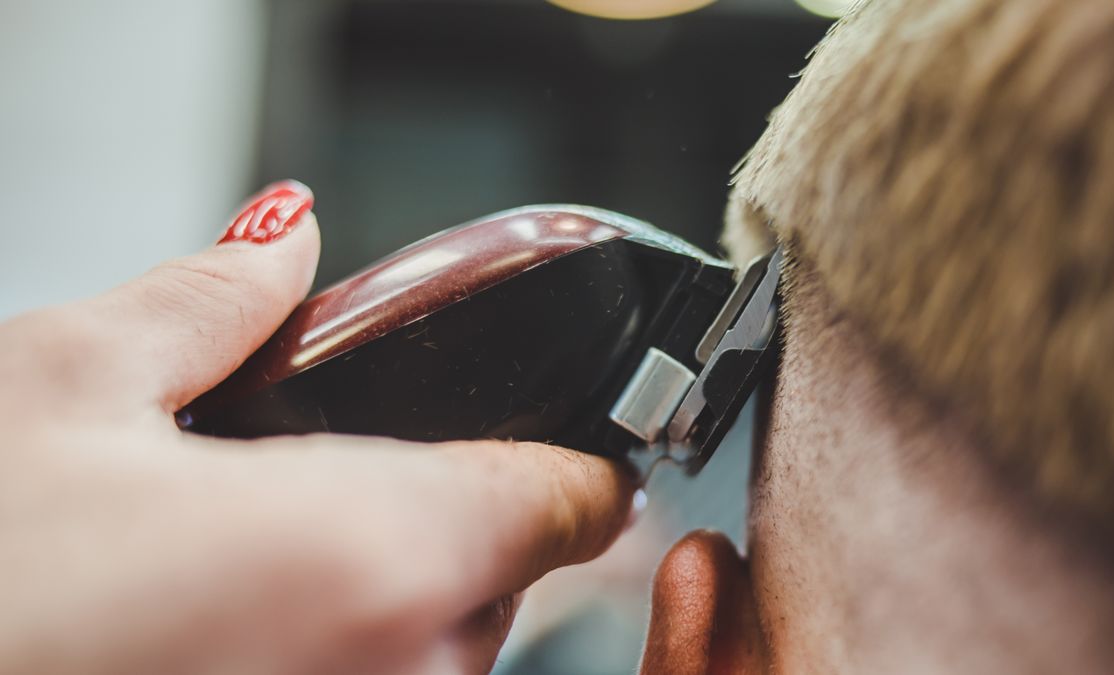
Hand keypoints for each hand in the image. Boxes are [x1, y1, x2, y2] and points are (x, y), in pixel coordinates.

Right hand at [0, 184, 632, 674]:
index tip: (541, 434)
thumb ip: (208, 303)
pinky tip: (215, 637)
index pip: (568, 498)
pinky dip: (326, 658)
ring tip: (237, 573)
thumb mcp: (56, 391)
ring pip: (435, 655)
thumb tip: (280, 237)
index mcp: (379, 557)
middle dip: (432, 522)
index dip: (560, 452)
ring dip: (372, 603)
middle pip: (500, 578)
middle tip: (310, 490)